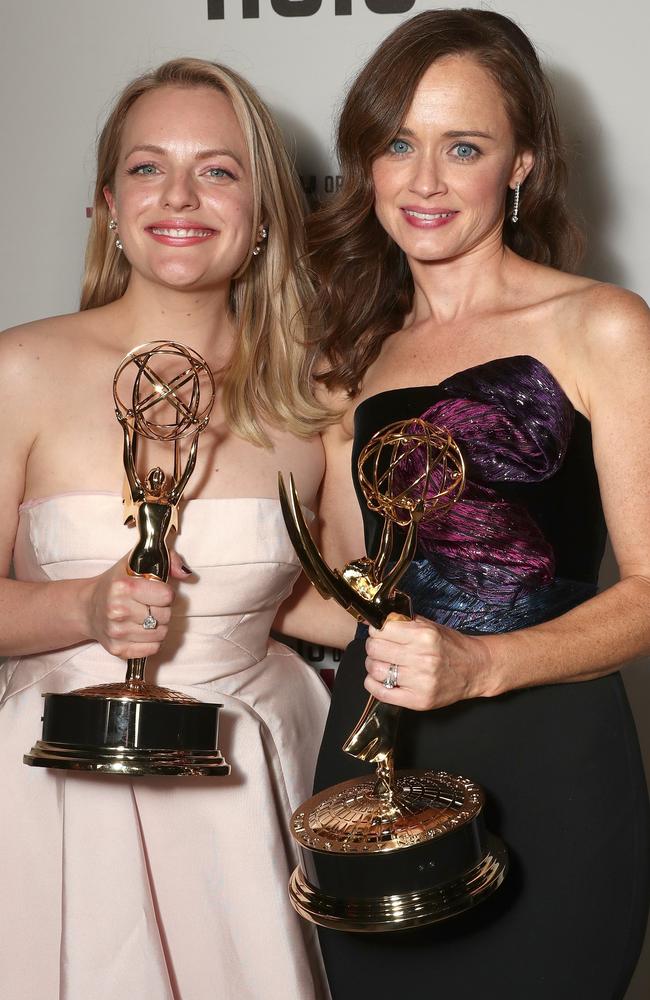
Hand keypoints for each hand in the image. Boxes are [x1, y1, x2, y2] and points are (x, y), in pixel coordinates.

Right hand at [80, 551, 191, 659]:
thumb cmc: (116, 583)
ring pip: (161, 634)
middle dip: (162, 609)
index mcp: (123, 587)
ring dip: (159, 626)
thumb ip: (168, 559)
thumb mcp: (137, 561)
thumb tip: (186, 574)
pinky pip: (153, 649)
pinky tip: (141, 630)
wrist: (87, 608)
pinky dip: (152, 641)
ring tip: (145, 617)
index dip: (165, 593)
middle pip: (165, 616)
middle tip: (149, 604)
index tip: (155, 591)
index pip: (166, 595)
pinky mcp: (118, 650)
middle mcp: (118, 611)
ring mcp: (117, 633)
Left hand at [364, 615, 492, 710]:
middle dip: (374, 646)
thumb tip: (376, 619)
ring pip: (375, 670)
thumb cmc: (451, 646)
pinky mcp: (418, 701)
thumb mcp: (430, 626)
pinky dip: (373, 684)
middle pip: (375, 649)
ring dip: (374, 665)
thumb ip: (404, 622)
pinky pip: (380, 692)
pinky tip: (381, 678)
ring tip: (384, 663)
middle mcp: (422, 658)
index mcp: (424, 636)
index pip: (382, 629)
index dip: (377, 630)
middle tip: (381, 648)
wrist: (475, 669)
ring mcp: (420, 681)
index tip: (380, 633)